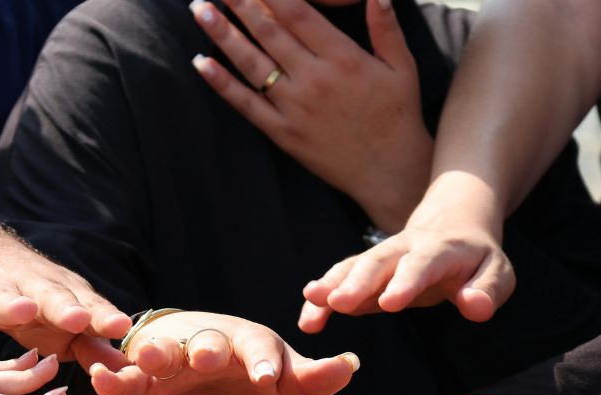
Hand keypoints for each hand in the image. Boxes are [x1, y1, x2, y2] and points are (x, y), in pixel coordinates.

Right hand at [0, 222, 131, 359]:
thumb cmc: (35, 301)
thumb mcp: (65, 323)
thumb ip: (91, 345)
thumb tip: (128, 369)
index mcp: (67, 296)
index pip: (90, 307)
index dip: (104, 317)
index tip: (120, 325)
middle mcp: (35, 290)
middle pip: (53, 298)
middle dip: (66, 308)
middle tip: (79, 317)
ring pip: (5, 300)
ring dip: (14, 306)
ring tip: (23, 312)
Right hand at [86, 310, 359, 394]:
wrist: (200, 360)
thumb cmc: (250, 367)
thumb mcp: (283, 375)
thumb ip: (312, 376)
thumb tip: (350, 366)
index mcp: (249, 342)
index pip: (262, 348)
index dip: (266, 362)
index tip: (271, 379)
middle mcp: (211, 342)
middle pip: (209, 342)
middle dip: (207, 348)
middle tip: (207, 356)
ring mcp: (174, 355)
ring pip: (164, 351)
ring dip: (155, 352)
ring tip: (146, 357)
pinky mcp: (143, 373)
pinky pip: (127, 376)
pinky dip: (114, 378)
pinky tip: (102, 383)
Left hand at [190, 0, 431, 232]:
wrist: (387, 171)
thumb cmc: (397, 117)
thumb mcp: (401, 67)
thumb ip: (386, 27)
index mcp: (342, 57)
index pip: (297, 12)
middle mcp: (313, 79)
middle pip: (268, 31)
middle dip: (239, 2)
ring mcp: (294, 107)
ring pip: (251, 63)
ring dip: (222, 34)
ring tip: (199, 9)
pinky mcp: (282, 132)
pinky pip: (246, 104)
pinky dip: (222, 83)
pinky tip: (201, 63)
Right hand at [299, 172, 516, 331]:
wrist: (453, 226)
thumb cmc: (476, 258)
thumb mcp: (498, 272)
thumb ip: (489, 290)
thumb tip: (474, 307)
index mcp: (439, 250)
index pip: (422, 264)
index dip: (406, 282)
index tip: (390, 303)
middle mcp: (404, 248)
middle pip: (378, 262)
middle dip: (356, 282)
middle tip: (336, 303)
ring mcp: (381, 257)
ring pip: (353, 267)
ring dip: (331, 284)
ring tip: (312, 301)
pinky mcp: (366, 271)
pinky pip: (341, 280)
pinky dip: (323, 299)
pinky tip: (308, 318)